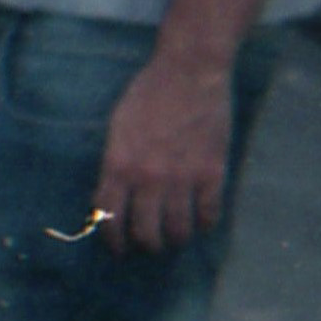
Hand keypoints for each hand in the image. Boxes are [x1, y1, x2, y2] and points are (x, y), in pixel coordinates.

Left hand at [96, 55, 236, 255]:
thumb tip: (115, 195)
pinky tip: (202, 221)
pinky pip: (208, 215)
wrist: (188, 72)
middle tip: (151, 244)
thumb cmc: (148, 94)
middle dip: (147, 245)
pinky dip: (205, 224)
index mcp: (118, 163)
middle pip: (145, 233)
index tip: (118, 248)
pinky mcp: (211, 173)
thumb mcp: (118, 126)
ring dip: (176, 239)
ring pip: (178, 230)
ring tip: (177, 237)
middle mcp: (147, 177)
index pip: (109, 216)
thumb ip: (116, 162)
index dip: (112, 239)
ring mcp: (181, 177)